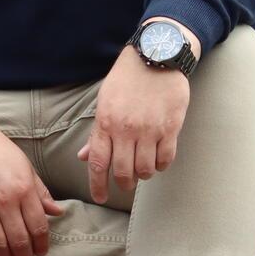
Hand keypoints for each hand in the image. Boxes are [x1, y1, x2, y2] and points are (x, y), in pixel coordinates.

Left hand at [77, 40, 191, 204]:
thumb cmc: (126, 80)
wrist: (155, 58)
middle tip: (126, 184)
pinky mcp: (170, 127)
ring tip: (143, 170)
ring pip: (146, 169)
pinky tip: (158, 161)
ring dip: (144, 175)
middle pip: (123, 171)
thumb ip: (97, 133)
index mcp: (105, 123)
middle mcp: (126, 130)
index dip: (98, 185)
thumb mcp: (104, 103)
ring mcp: (149, 130)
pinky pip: (166, 158)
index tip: (99, 198)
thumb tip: (84, 157)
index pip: (98, 163)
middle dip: (124, 183)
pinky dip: (162, 165)